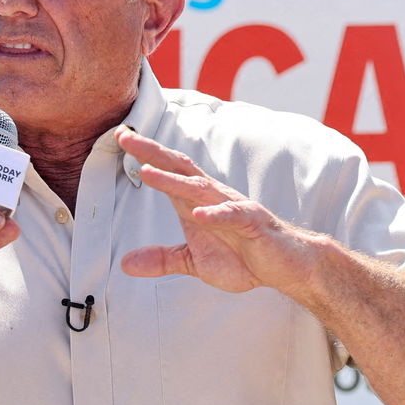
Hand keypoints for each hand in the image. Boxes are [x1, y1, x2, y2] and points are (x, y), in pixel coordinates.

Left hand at [117, 128, 319, 296]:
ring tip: (146, 172)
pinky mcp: (253, 223)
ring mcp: (233, 208)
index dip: (145, 156)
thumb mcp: (194, 262)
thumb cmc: (243, 257)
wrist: (286, 267)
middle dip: (151, 153)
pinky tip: (197, 215)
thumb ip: (162, 260)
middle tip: (124, 137)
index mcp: (197, 203)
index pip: (169, 172)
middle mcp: (213, 198)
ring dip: (172, 181)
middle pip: (179, 169)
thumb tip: (125, 264)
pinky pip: (232, 215)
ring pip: (199, 189)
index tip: (119, 138)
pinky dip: (215, 215)